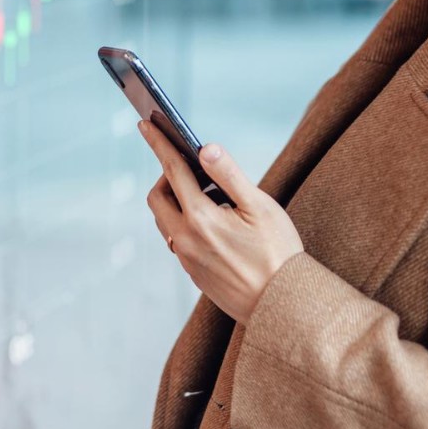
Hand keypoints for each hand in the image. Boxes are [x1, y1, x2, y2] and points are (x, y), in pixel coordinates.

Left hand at [138, 120, 303, 323]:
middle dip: (167, 176)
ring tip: (210, 195)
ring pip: (164, 220)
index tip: (144, 123)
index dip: (158, 143)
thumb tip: (205, 148)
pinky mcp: (192, 272)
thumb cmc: (278, 253)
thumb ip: (229, 175)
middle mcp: (185, 239)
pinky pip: (176, 238)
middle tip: (192, 168)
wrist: (283, 306)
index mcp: (200, 218)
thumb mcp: (260, 207)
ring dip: (176, 200)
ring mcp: (186, 258)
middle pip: (158, 197)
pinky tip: (213, 221)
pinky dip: (185, 221)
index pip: (172, 170)